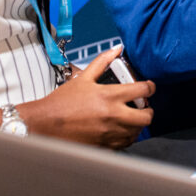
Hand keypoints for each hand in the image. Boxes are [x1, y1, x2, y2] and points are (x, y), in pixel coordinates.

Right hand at [22, 45, 154, 148]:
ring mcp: (109, 133)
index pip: (143, 90)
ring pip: (137, 131)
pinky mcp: (104, 146)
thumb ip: (102, 62)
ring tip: (132, 118)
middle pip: (146, 116)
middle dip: (149, 110)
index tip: (149, 87)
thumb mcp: (83, 78)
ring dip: (138, 124)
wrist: (45, 124)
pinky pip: (125, 143)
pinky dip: (127, 137)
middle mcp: (113, 116)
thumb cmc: (62, 101)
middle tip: (144, 107)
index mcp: (110, 96)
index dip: (150, 87)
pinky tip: (121, 130)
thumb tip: (116, 49)